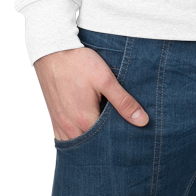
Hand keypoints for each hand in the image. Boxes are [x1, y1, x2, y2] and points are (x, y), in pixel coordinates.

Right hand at [34, 47, 148, 140]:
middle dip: (106, 144)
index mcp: (84, 120)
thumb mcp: (106, 79)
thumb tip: (142, 121)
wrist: (53, 50)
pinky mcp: (55, 117)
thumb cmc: (79, 62)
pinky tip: (88, 131)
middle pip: (92, 145)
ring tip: (106, 133)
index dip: (120, 140)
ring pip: (78, 143)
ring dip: (91, 142)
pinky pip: (65, 138)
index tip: (131, 136)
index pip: (106, 143)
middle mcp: (70, 127)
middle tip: (121, 135)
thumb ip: (123, 101)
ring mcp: (60, 123)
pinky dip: (77, 138)